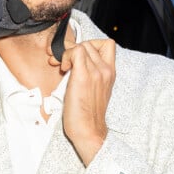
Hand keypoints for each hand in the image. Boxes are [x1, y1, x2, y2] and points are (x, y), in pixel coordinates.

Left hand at [51, 38, 115, 165]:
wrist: (88, 130)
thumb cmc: (87, 115)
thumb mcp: (95, 90)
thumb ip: (91, 75)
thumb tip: (75, 64)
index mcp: (110, 73)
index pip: (106, 44)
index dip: (90, 46)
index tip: (78, 57)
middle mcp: (106, 70)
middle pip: (90, 43)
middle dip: (73, 49)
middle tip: (63, 62)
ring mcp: (96, 72)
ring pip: (82, 45)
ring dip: (68, 53)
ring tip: (62, 67)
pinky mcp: (83, 76)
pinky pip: (76, 51)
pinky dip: (66, 56)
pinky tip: (63, 69)